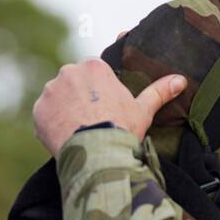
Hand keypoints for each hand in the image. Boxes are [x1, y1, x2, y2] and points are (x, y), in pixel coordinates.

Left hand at [32, 58, 185, 156]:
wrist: (97, 154)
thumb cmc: (122, 129)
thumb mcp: (142, 110)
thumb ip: (158, 91)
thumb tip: (180, 80)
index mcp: (94, 66)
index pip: (92, 74)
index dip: (97, 93)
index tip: (101, 109)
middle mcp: (69, 72)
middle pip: (72, 85)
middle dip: (79, 100)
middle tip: (90, 123)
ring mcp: (51, 91)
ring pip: (57, 100)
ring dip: (63, 112)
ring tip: (78, 132)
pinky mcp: (39, 111)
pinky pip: (44, 116)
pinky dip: (51, 126)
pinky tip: (64, 138)